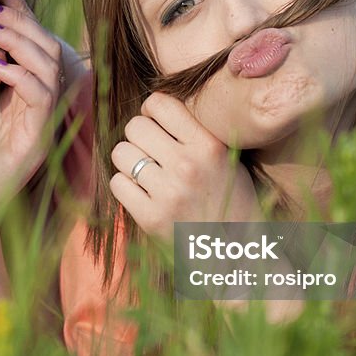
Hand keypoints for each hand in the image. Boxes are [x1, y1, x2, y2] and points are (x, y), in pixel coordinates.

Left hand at [0, 0, 62, 245]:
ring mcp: (38, 123)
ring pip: (50, 68)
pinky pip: (40, 98)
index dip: (20, 12)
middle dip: (22, 22)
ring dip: (22, 42)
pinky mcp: (34, 143)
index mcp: (19, 91)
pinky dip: (21, 75)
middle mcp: (35, 105)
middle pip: (47, 48)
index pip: (30, 42)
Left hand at [109, 92, 260, 239]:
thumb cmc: (230, 198)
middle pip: (135, 126)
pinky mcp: (151, 218)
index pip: (159, 103)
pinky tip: (142, 193)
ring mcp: (168, 192)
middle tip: (149, 152)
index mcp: (208, 145)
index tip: (155, 124)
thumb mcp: (225, 156)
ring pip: (121, 153)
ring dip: (129, 161)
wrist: (237, 252)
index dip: (150, 110)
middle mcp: (187, 165)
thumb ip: (193, 131)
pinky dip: (125, 187)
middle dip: (138, 137)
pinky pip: (118, 184)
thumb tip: (151, 107)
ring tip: (145, 173)